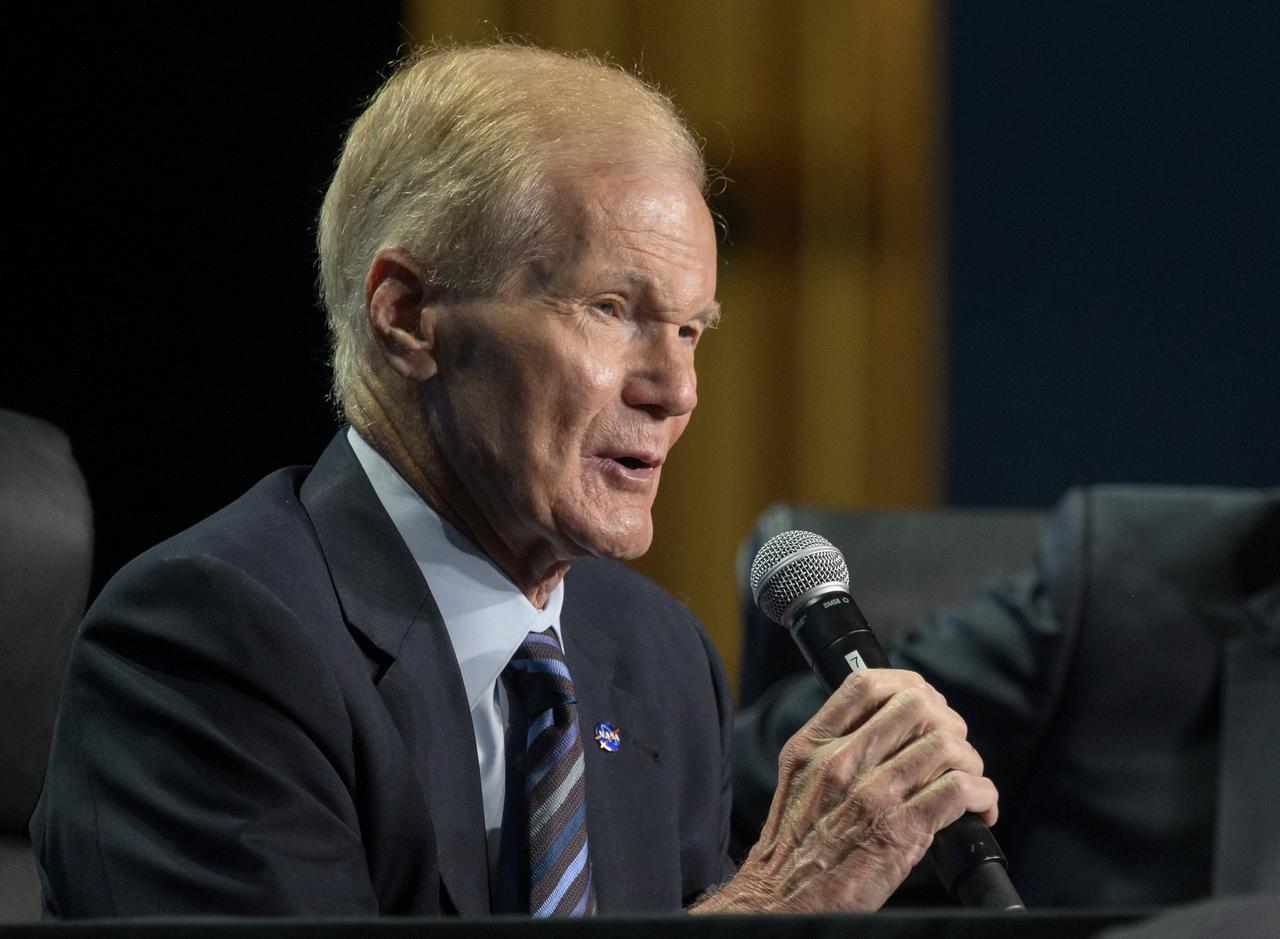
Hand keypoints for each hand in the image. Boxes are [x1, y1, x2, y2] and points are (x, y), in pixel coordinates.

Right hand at [694, 669, 997, 912]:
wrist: (780, 901)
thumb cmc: (792, 846)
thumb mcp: (798, 778)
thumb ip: (831, 746)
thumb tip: (883, 723)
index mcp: (812, 746)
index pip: (866, 684)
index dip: (908, 684)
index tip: (925, 702)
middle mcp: (841, 763)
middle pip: (916, 706)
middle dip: (947, 722)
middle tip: (953, 747)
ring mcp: (871, 796)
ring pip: (945, 745)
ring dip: (970, 761)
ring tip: (968, 781)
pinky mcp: (901, 832)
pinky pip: (959, 791)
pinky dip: (982, 795)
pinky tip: (978, 809)